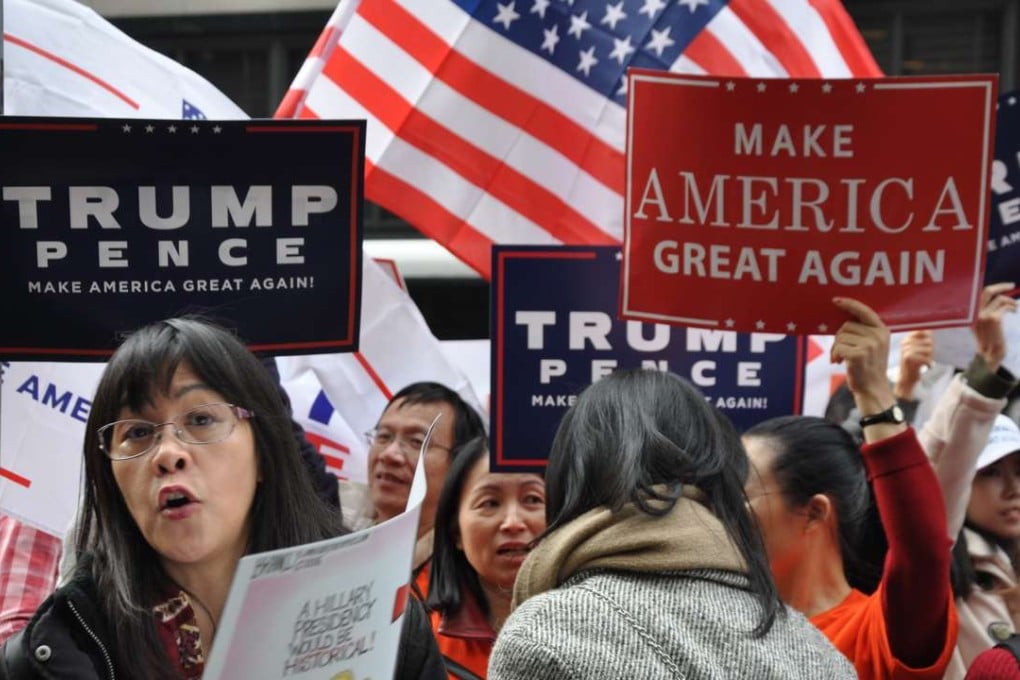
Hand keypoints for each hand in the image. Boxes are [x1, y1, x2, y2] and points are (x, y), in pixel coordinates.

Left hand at [830, 297, 895, 415]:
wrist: (873, 389)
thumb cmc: (867, 366)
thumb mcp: (872, 345)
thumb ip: (862, 331)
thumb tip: (842, 317)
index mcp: (882, 330)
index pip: (864, 311)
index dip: (849, 304)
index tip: (835, 300)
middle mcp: (878, 335)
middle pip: (846, 325)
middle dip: (839, 338)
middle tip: (842, 351)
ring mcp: (870, 345)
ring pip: (840, 337)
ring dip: (836, 348)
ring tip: (843, 358)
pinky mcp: (860, 354)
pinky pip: (838, 348)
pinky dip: (834, 355)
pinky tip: (839, 363)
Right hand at [894, 330, 932, 399]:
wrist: (906, 379)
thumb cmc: (916, 364)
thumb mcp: (919, 350)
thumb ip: (925, 341)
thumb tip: (933, 332)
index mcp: (907, 339)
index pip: (922, 331)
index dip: (930, 336)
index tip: (933, 344)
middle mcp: (905, 342)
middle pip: (928, 341)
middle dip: (932, 349)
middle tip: (930, 357)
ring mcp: (905, 349)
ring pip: (928, 349)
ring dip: (931, 356)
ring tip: (928, 361)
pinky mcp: (907, 357)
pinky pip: (925, 357)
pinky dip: (929, 363)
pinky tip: (928, 366)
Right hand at [973, 282, 1017, 372]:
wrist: (988, 355)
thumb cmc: (987, 340)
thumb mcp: (979, 324)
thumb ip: (982, 311)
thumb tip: (997, 297)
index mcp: (969, 313)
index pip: (978, 293)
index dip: (994, 287)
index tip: (1005, 285)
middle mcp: (974, 312)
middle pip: (988, 291)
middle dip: (1002, 286)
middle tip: (1012, 286)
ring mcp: (984, 315)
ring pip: (1000, 299)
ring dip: (1010, 301)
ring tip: (1014, 307)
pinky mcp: (994, 319)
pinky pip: (1005, 307)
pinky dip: (1012, 308)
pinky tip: (1014, 311)